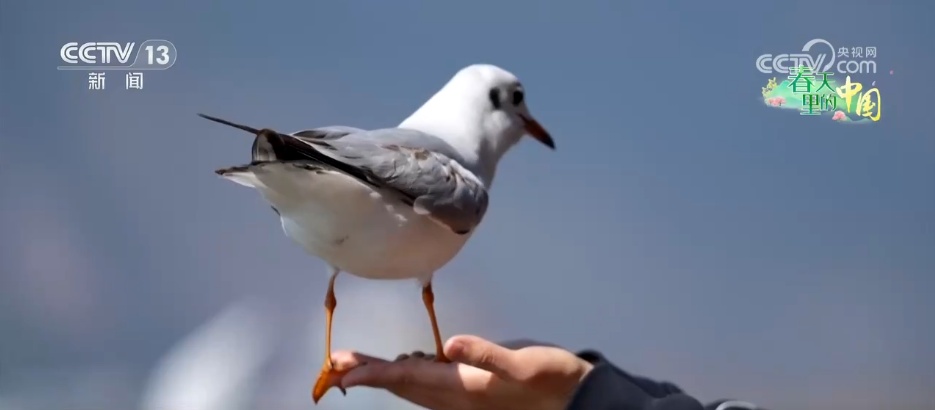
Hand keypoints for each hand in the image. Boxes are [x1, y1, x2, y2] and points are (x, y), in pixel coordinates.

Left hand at [332, 335, 593, 409]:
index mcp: (464, 389)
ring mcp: (464, 396)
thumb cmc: (551, 381)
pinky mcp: (473, 390)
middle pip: (403, 385)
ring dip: (384, 375)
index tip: (343, 371)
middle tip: (337, 362)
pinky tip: (407, 362)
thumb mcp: (524, 366)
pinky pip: (430, 385)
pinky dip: (410, 374)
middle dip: (369, 374)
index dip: (374, 374)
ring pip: (414, 387)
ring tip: (357, 364)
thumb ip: (487, 356)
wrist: (575, 399)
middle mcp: (458, 396)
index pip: (408, 379)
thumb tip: (453, 344)